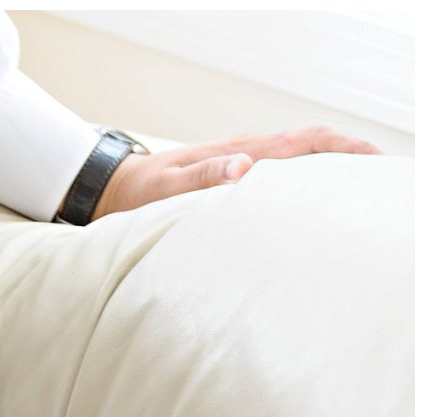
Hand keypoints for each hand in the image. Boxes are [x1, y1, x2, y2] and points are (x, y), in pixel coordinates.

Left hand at [94, 125, 381, 219]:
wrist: (115, 187)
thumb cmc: (138, 193)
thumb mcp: (164, 189)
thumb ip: (200, 178)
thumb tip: (242, 168)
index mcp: (239, 153)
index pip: (303, 143)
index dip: (343, 148)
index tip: (373, 161)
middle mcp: (246, 152)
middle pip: (311, 144)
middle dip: (349, 154)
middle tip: (380, 177)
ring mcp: (241, 160)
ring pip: (299, 156)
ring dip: (331, 165)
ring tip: (360, 187)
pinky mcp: (233, 172)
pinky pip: (281, 170)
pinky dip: (307, 175)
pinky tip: (316, 194)